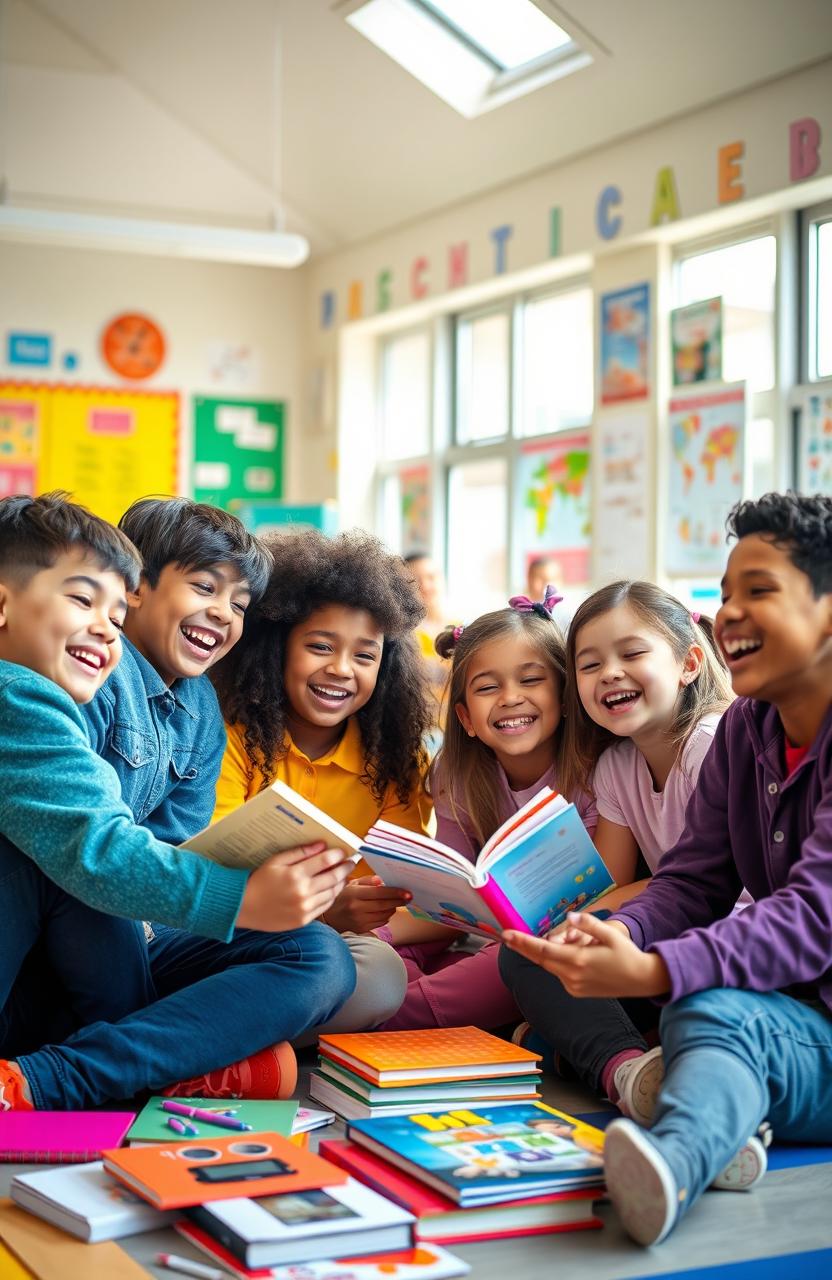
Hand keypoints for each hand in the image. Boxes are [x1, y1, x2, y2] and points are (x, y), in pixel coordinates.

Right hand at [237, 843, 351, 931]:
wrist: (243, 907)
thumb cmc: (259, 881)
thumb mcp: (276, 861)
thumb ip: (300, 852)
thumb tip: (322, 845)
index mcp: (296, 875)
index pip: (325, 861)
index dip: (338, 854)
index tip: (343, 851)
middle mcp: (303, 892)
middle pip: (333, 877)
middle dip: (345, 868)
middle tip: (350, 862)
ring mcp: (304, 908)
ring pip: (332, 893)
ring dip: (340, 882)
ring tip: (343, 875)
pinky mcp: (304, 920)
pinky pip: (325, 906)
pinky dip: (332, 896)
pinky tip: (331, 889)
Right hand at [322, 875, 412, 933]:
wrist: (329, 917)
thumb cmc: (343, 897)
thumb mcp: (352, 884)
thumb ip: (368, 880)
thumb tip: (381, 881)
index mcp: (354, 894)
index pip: (379, 893)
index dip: (395, 893)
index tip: (407, 892)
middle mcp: (357, 909)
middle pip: (384, 905)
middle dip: (399, 901)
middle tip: (409, 897)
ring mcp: (359, 921)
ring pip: (384, 915)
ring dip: (393, 908)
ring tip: (396, 902)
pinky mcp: (361, 929)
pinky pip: (380, 923)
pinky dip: (386, 916)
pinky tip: (386, 910)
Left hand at [502, 912, 670, 998]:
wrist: (641, 980)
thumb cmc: (626, 954)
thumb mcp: (610, 934)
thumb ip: (588, 925)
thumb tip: (569, 918)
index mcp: (578, 961)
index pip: (543, 950)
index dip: (523, 942)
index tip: (507, 935)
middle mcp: (572, 976)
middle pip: (541, 959)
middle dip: (524, 947)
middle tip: (507, 936)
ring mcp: (573, 986)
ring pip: (551, 965)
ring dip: (549, 952)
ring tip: (576, 942)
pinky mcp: (576, 991)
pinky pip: (560, 972)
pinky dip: (559, 961)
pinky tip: (576, 953)